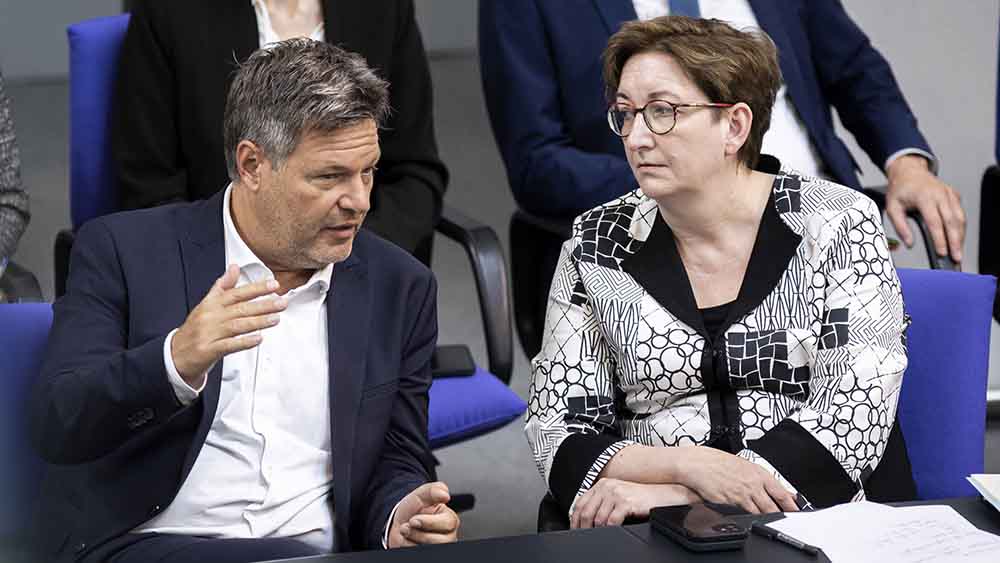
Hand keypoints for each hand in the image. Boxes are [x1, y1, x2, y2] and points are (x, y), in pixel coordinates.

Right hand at [170, 264, 287, 386]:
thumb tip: (234, 267)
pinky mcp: (208, 350)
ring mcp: (209, 334)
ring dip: (258, 322)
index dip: (256, 288)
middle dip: (264, 305)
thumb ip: (223, 286)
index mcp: (211, 304)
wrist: (176, 354)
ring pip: (237, 326)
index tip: (273, 285)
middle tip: (281, 302)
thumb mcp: (206, 304)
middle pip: (240, 309)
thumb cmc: (195, 328)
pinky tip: (258, 338)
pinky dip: (244, 342)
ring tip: (275, 318)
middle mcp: (210, 317)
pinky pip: (229, 345)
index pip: (236, 293)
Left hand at [388, 482, 459, 547]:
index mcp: (450, 519)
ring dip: (412, 538)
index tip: (414, 519)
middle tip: (409, 524)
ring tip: (407, 530)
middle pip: (439, 541)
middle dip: (418, 532)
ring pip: (428, 548)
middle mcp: (448, 535)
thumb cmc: (413, 509)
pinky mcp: (428, 553)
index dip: (429, 522)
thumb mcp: (421, 494)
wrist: (398, 522)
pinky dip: (409, 546)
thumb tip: (445, 494)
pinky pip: (418, 553)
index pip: (448, 523)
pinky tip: (409, 540)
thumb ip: (433, 490)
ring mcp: (438, 546)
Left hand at [571, 478, 698, 528]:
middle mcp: (607, 487)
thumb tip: (588, 520)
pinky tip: (610, 534)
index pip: (580, 503)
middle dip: (582, 528)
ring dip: (595, 531)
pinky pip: (610, 521)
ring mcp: (616, 494)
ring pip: (597, 518)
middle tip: (583, 538)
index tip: (575, 529)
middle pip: (585, 511)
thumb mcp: (620, 496)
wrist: (664, 495)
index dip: (575, 519)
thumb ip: (604, 502)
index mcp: (602, 485)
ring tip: (596, 538)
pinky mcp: (625, 502)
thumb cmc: (642, 499)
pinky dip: (608, 530)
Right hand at [673, 446, 797, 513]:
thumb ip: (759, 479)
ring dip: (766, 517)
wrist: (697, 464)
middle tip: (788, 520)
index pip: (780, 492)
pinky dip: (749, 517)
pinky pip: (744, 514)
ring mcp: (741, 495)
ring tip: (770, 520)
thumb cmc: (716, 462)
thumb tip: (776, 490)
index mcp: (757, 473)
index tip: (797, 509)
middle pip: (772, 506)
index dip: (791, 504)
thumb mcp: (743, 466)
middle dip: (781, 514)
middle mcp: (752, 484)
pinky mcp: (730, 503)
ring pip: (760, 512)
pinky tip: (751, 518)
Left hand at [885, 155, 964, 262]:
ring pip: (960, 217)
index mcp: (924, 197)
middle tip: (956, 256)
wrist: (908, 171)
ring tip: (958, 250)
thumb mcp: (892, 207)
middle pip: (952, 221)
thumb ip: (900, 226)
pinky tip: (958, 236)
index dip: (940, 239)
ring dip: (960, 235)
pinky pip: (960, 212)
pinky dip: (961, 226)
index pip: (935, 222)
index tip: (942, 252)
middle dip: (955, 241)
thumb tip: (909, 243)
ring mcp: (948, 194)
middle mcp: (939, 194)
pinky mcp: (953, 194)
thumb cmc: (900, 189)